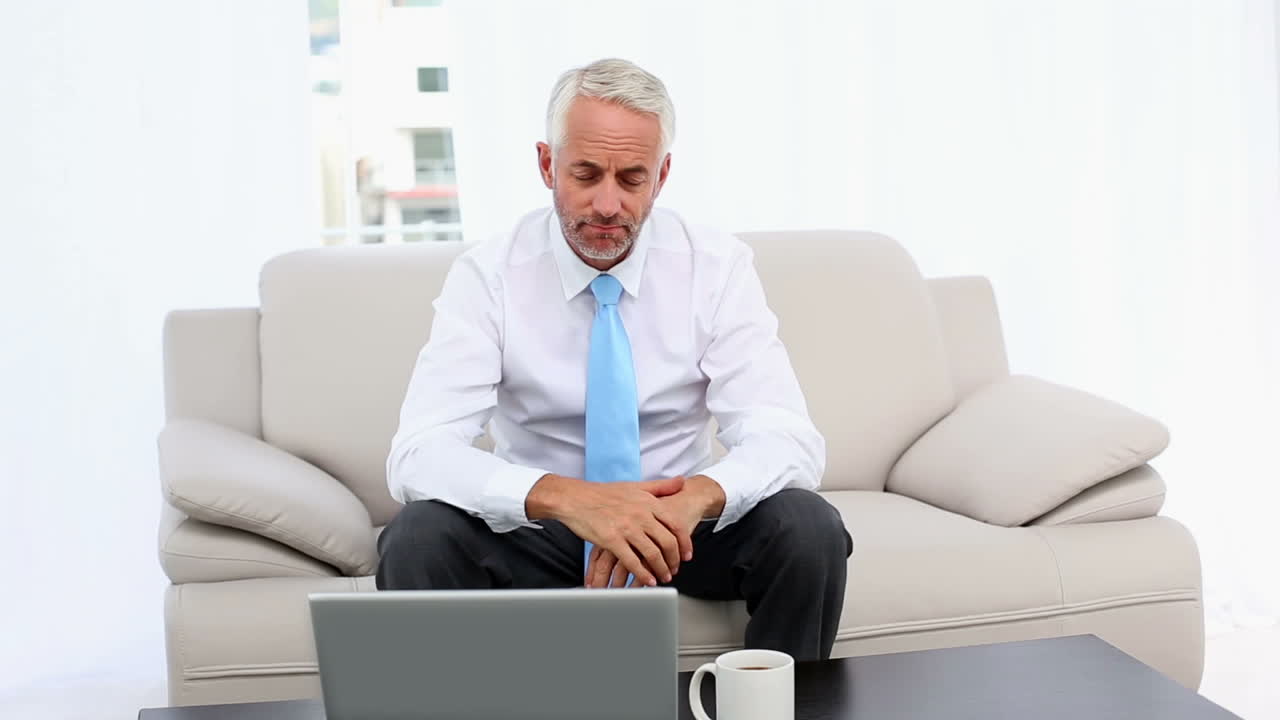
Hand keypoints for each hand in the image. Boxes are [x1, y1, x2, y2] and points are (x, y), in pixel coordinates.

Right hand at [584, 477, 722, 587]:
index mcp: (648, 502)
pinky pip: (632, 561)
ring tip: (663, 577)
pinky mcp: (611, 540)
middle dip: (674, 560)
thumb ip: (661, 486)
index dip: (684, 543)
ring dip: (661, 569)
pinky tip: (647, 581)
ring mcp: (626, 528)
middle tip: (675, 569)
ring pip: (652, 554)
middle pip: (667, 542)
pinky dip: (642, 574)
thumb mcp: (636, 486)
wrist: (574, 498)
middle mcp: (641, 514)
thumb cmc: (604, 493)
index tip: (687, 554)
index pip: (675, 525)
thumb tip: (682, 481)